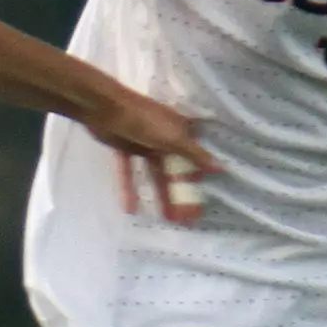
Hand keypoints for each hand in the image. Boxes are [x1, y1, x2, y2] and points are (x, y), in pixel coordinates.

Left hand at [89, 88, 215, 224]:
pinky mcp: (125, 148)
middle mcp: (165, 136)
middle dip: (181, 192)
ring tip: (167, 218)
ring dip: (160, 194)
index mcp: (180, 130)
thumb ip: (195, 155)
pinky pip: (129, 172)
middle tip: (187, 217)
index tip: (203, 199)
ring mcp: (144, 143)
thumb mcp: (174, 139)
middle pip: (176, 169)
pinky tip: (130, 209)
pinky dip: (129, 188)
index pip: (195, 156)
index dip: (199, 177)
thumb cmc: (144, 121)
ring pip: (155, 173)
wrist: (104, 108)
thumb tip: (222, 167)